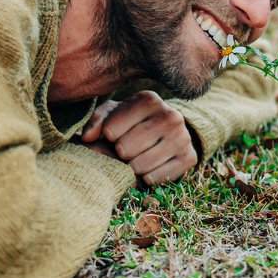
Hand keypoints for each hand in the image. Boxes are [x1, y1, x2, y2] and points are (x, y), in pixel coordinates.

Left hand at [77, 91, 197, 184]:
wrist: (163, 134)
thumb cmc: (129, 122)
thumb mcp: (110, 115)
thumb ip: (95, 122)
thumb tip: (87, 137)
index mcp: (149, 99)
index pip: (111, 129)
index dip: (107, 137)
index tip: (113, 134)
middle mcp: (171, 115)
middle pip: (125, 148)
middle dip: (120, 153)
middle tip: (126, 149)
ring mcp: (183, 137)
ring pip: (140, 165)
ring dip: (132, 167)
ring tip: (136, 157)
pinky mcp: (189, 157)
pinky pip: (155, 178)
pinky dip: (146, 178)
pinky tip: (149, 167)